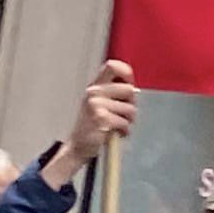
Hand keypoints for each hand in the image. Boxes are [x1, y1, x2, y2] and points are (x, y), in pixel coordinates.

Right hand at [44, 62, 135, 190]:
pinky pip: (124, 122)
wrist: (78, 146)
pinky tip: (115, 133)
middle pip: (129, 89)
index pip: (112, 65)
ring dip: (128, 120)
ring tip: (118, 126)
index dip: (126, 72)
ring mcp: (96, 104)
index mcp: (95, 86)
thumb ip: (115, 93)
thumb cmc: (92, 125)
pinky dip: (124, 131)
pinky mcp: (100, 118)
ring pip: (130, 108)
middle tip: (124, 115)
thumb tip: (135, 89)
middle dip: (132, 105)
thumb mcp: (100, 103)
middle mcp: (94, 92)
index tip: (129, 84)